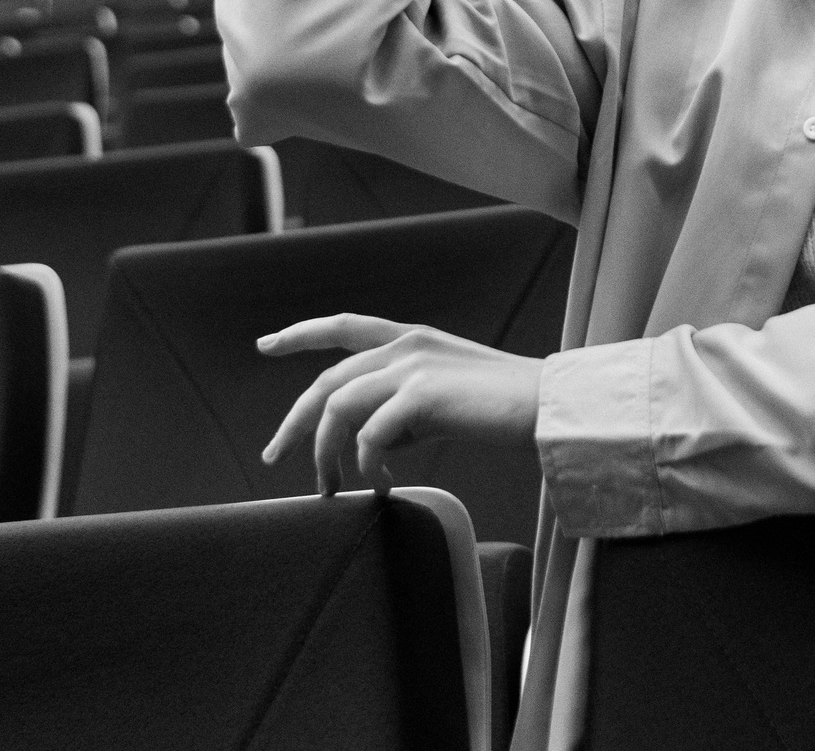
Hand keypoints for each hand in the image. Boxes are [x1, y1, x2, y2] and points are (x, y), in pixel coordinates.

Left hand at [260, 313, 541, 492]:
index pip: (344, 327)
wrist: (549, 406)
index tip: (266, 344)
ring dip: (326, 453)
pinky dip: (367, 467)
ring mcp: (412, 367)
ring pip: (339, 408)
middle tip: (274, 457)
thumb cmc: (505, 409)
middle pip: (327, 381)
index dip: (301, 334)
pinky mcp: (422, 395)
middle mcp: (406, 345)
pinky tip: (381, 487)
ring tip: (332, 488)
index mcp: (412, 338)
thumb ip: (404, 408)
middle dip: (295, 423)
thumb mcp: (446, 398)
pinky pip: (371, 436)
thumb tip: (368, 442)